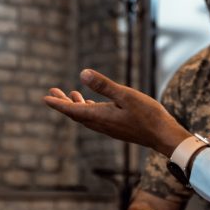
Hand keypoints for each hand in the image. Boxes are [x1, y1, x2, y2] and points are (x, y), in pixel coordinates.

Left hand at [45, 69, 189, 156]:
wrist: (163, 136)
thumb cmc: (148, 115)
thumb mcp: (125, 95)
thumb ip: (104, 86)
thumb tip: (82, 73)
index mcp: (100, 116)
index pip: (73, 110)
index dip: (58, 104)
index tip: (45, 98)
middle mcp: (102, 124)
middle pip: (77, 114)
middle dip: (63, 103)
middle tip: (52, 91)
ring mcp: (109, 127)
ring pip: (86, 116)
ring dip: (76, 106)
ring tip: (70, 94)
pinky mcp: (117, 127)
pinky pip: (96, 119)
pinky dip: (89, 109)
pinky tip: (91, 104)